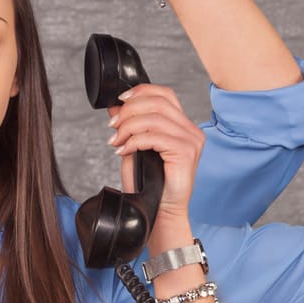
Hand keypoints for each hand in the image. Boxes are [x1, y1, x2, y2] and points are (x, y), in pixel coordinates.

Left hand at [107, 82, 202, 224]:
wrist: (159, 211)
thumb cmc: (149, 184)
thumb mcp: (134, 148)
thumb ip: (129, 127)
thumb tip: (115, 107)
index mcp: (181, 125)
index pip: (165, 94)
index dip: (141, 91)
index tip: (120, 100)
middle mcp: (190, 130)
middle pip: (158, 102)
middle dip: (130, 110)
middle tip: (112, 125)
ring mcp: (191, 140)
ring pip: (154, 118)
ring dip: (128, 127)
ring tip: (116, 140)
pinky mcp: (186, 152)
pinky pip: (155, 137)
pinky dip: (134, 141)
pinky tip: (124, 151)